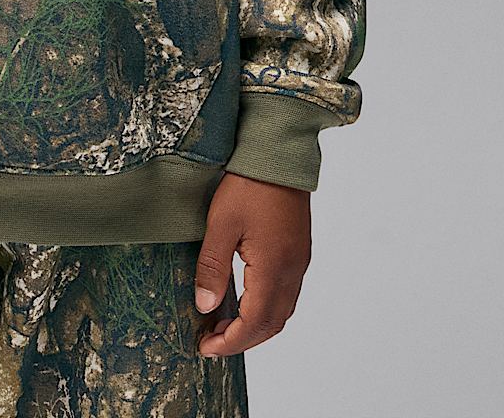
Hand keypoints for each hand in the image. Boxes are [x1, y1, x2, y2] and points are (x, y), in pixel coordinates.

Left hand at [194, 173, 310, 356]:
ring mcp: (299, 261)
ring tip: (224, 325)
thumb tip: (205, 306)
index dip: (230, 342)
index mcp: (274, 267)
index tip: (206, 348)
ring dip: (255, 326)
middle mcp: (292, 270)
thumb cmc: (248, 184)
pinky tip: (245, 300)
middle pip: (272, 323)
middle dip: (243, 340)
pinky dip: (266, 307)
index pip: (254, 323)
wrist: (278, 154)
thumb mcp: (220, 224)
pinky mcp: (299, 251)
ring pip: (282, 310)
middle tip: (212, 342)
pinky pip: (286, 293)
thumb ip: (212, 267)